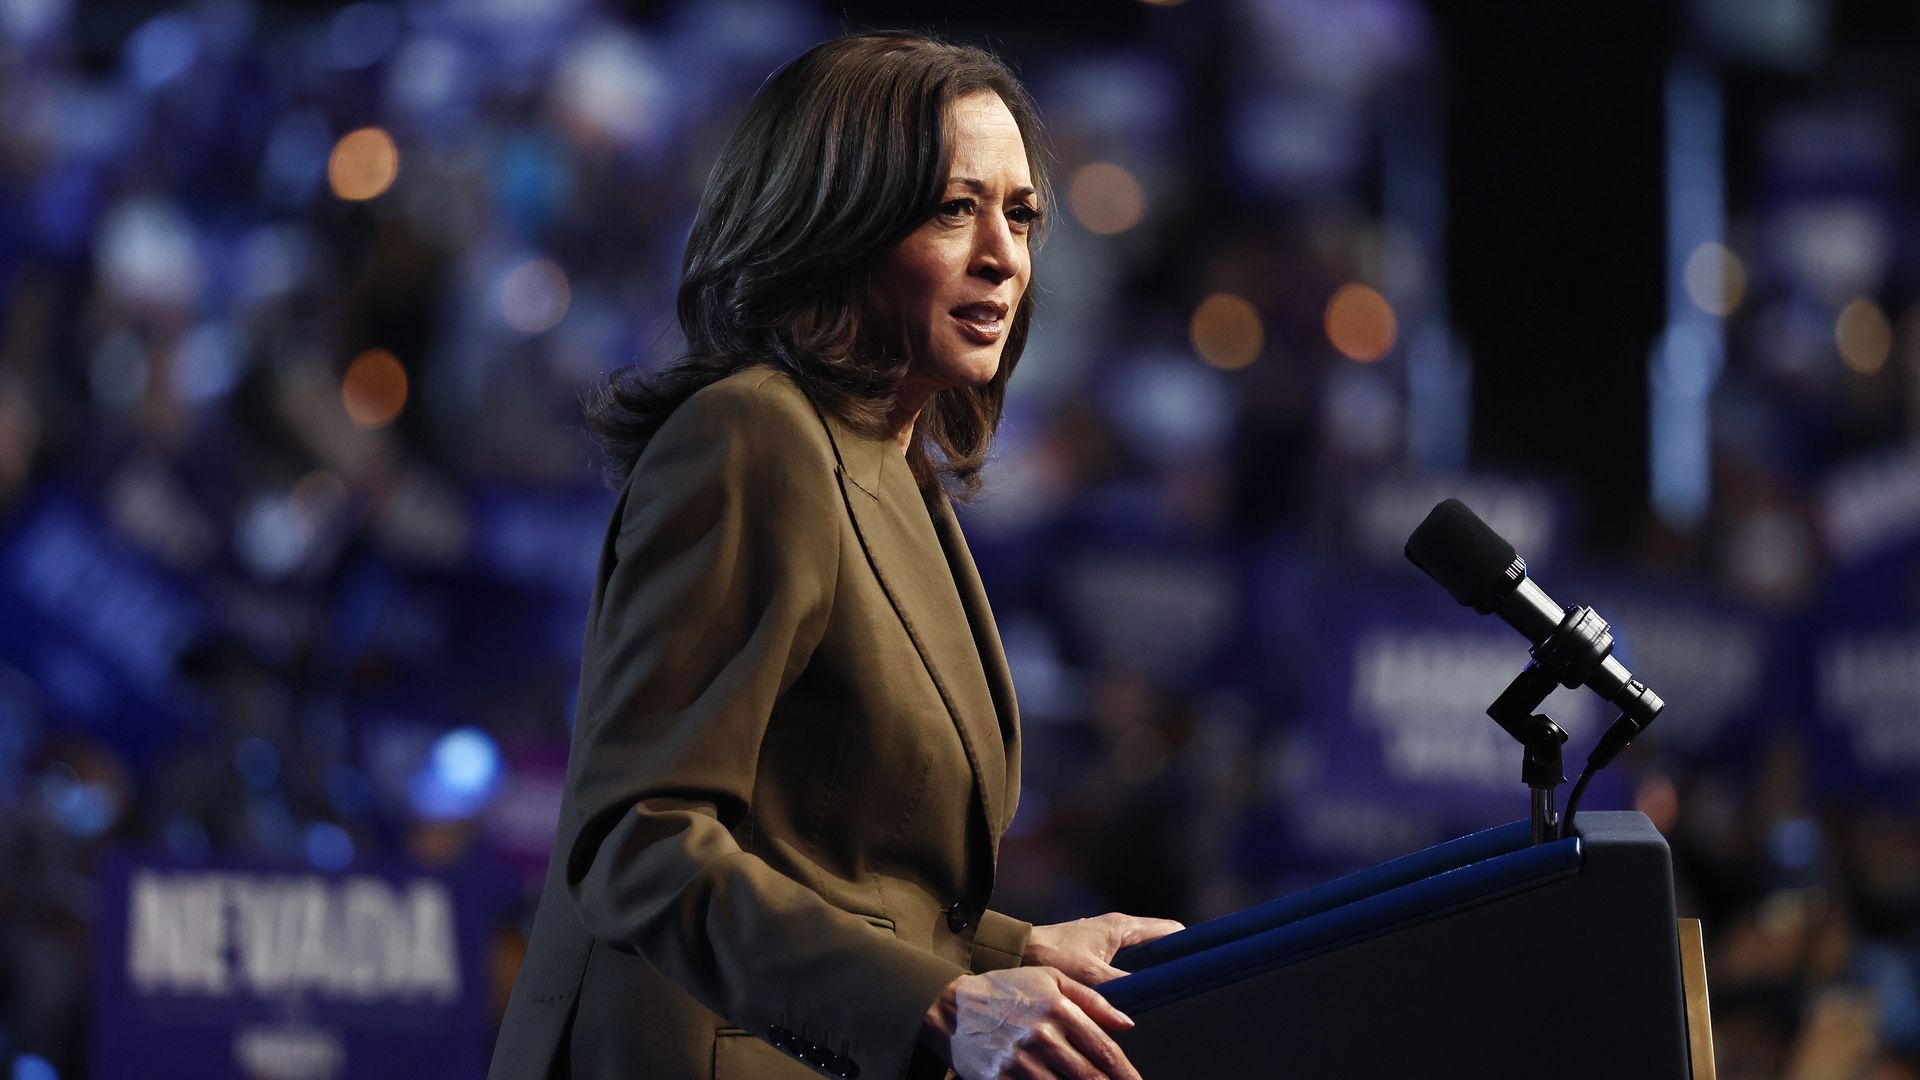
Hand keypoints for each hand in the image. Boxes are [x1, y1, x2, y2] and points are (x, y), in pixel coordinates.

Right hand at [921, 966, 1141, 1079]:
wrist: (951, 1007)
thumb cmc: (1005, 990)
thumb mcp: (1050, 979)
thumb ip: (1092, 999)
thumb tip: (1127, 1022)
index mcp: (1058, 1010)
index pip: (1103, 1050)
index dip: (1126, 1072)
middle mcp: (1042, 1038)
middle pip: (1090, 1077)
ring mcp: (1020, 1062)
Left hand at [1022, 913, 1185, 985]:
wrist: (1018, 952)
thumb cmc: (1051, 956)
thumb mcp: (1091, 975)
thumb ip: (1124, 986)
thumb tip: (1150, 1000)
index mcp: (1123, 926)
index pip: (1171, 932)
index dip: (1189, 947)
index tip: (1202, 963)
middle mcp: (1119, 928)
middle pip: (1161, 943)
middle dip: (1174, 961)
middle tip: (1186, 984)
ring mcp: (1109, 939)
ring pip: (1144, 954)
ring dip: (1154, 969)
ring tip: (1165, 992)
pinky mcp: (1098, 951)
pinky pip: (1129, 961)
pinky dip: (1137, 973)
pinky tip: (1136, 993)